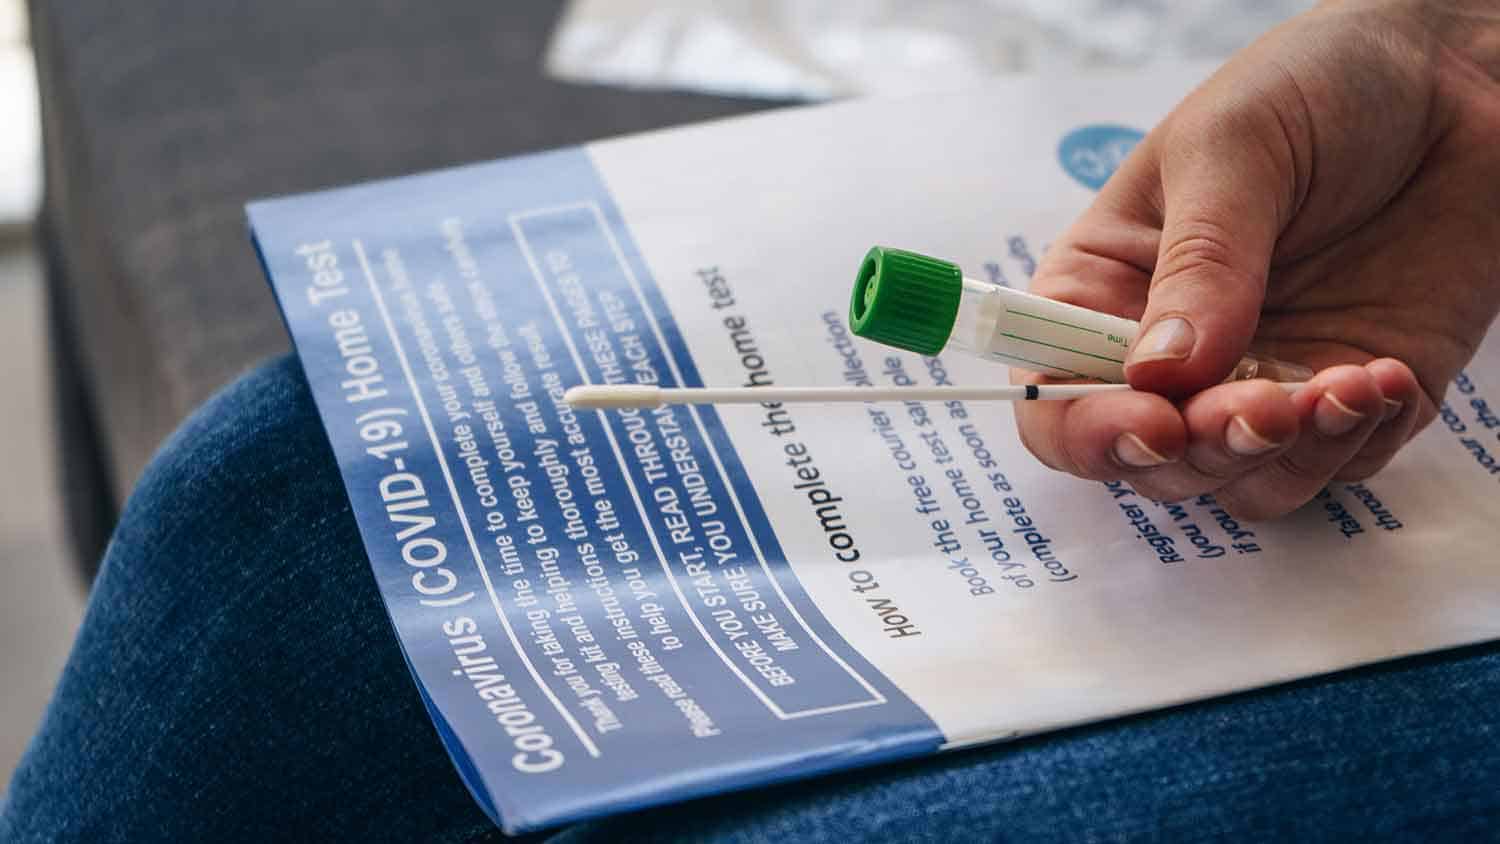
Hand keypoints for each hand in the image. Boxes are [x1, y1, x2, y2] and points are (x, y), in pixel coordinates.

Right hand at [1015, 0, 1499, 517]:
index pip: (1057, 394)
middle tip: (1262, 408)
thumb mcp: (1233, 147)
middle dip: (1202, 448)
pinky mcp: (1352, 397)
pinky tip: (1385, 375)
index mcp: (1107, 287)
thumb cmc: (1315, 85)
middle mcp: (1175, 351)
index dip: (1087, 428)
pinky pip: (1339, 468)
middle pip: (1150, 459)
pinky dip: (1357, 442)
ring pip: (1241, 483)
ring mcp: (1264, 378)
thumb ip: (1200, 261)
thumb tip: (1160, 370)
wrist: (1458, 75)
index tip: (1151, 422)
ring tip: (1343, 386)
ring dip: (1283, 460)